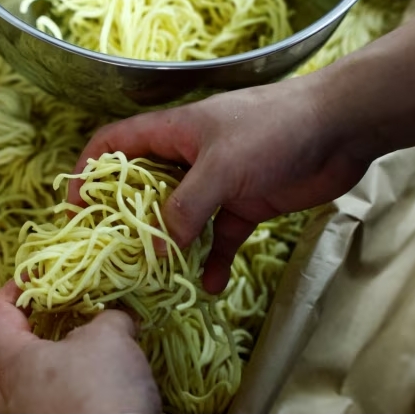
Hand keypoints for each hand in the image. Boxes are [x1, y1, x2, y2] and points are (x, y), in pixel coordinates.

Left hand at [0, 280, 161, 413]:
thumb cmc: (101, 391)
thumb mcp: (112, 337)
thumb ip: (109, 318)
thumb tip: (115, 316)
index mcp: (13, 364)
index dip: (10, 291)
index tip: (32, 278)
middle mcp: (11, 401)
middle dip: (14, 345)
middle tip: (43, 330)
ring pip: (19, 398)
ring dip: (40, 378)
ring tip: (74, 363)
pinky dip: (60, 401)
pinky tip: (90, 394)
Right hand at [69, 76, 372, 293]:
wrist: (340, 127)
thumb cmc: (273, 130)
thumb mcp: (221, 166)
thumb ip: (186, 207)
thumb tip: (155, 249)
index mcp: (172, 132)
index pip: (113, 145)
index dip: (88, 172)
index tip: (74, 210)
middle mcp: (188, 156)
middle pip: (142, 188)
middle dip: (126, 221)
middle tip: (114, 257)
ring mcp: (218, 182)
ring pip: (180, 218)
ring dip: (171, 247)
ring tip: (157, 280)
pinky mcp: (246, 204)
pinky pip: (219, 236)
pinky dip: (214, 260)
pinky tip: (212, 286)